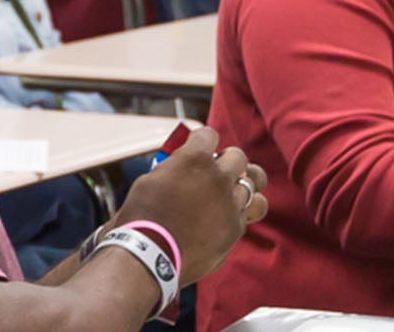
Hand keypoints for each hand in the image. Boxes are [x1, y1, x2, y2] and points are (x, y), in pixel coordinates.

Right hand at [113, 127, 268, 282]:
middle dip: (227, 162)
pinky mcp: (235, 228)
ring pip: (255, 183)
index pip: (209, 135)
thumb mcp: (149, 182)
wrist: (145, 258)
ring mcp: (231, 202)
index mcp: (194, 159)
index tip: (198, 149)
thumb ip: (174, 169)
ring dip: (244, 184)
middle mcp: (219, 177)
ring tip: (233, 192)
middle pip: (238, 157)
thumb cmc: (139, 220)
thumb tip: (182, 167)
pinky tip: (223, 220)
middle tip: (216, 173)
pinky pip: (246, 214)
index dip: (202, 141)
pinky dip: (237, 214)